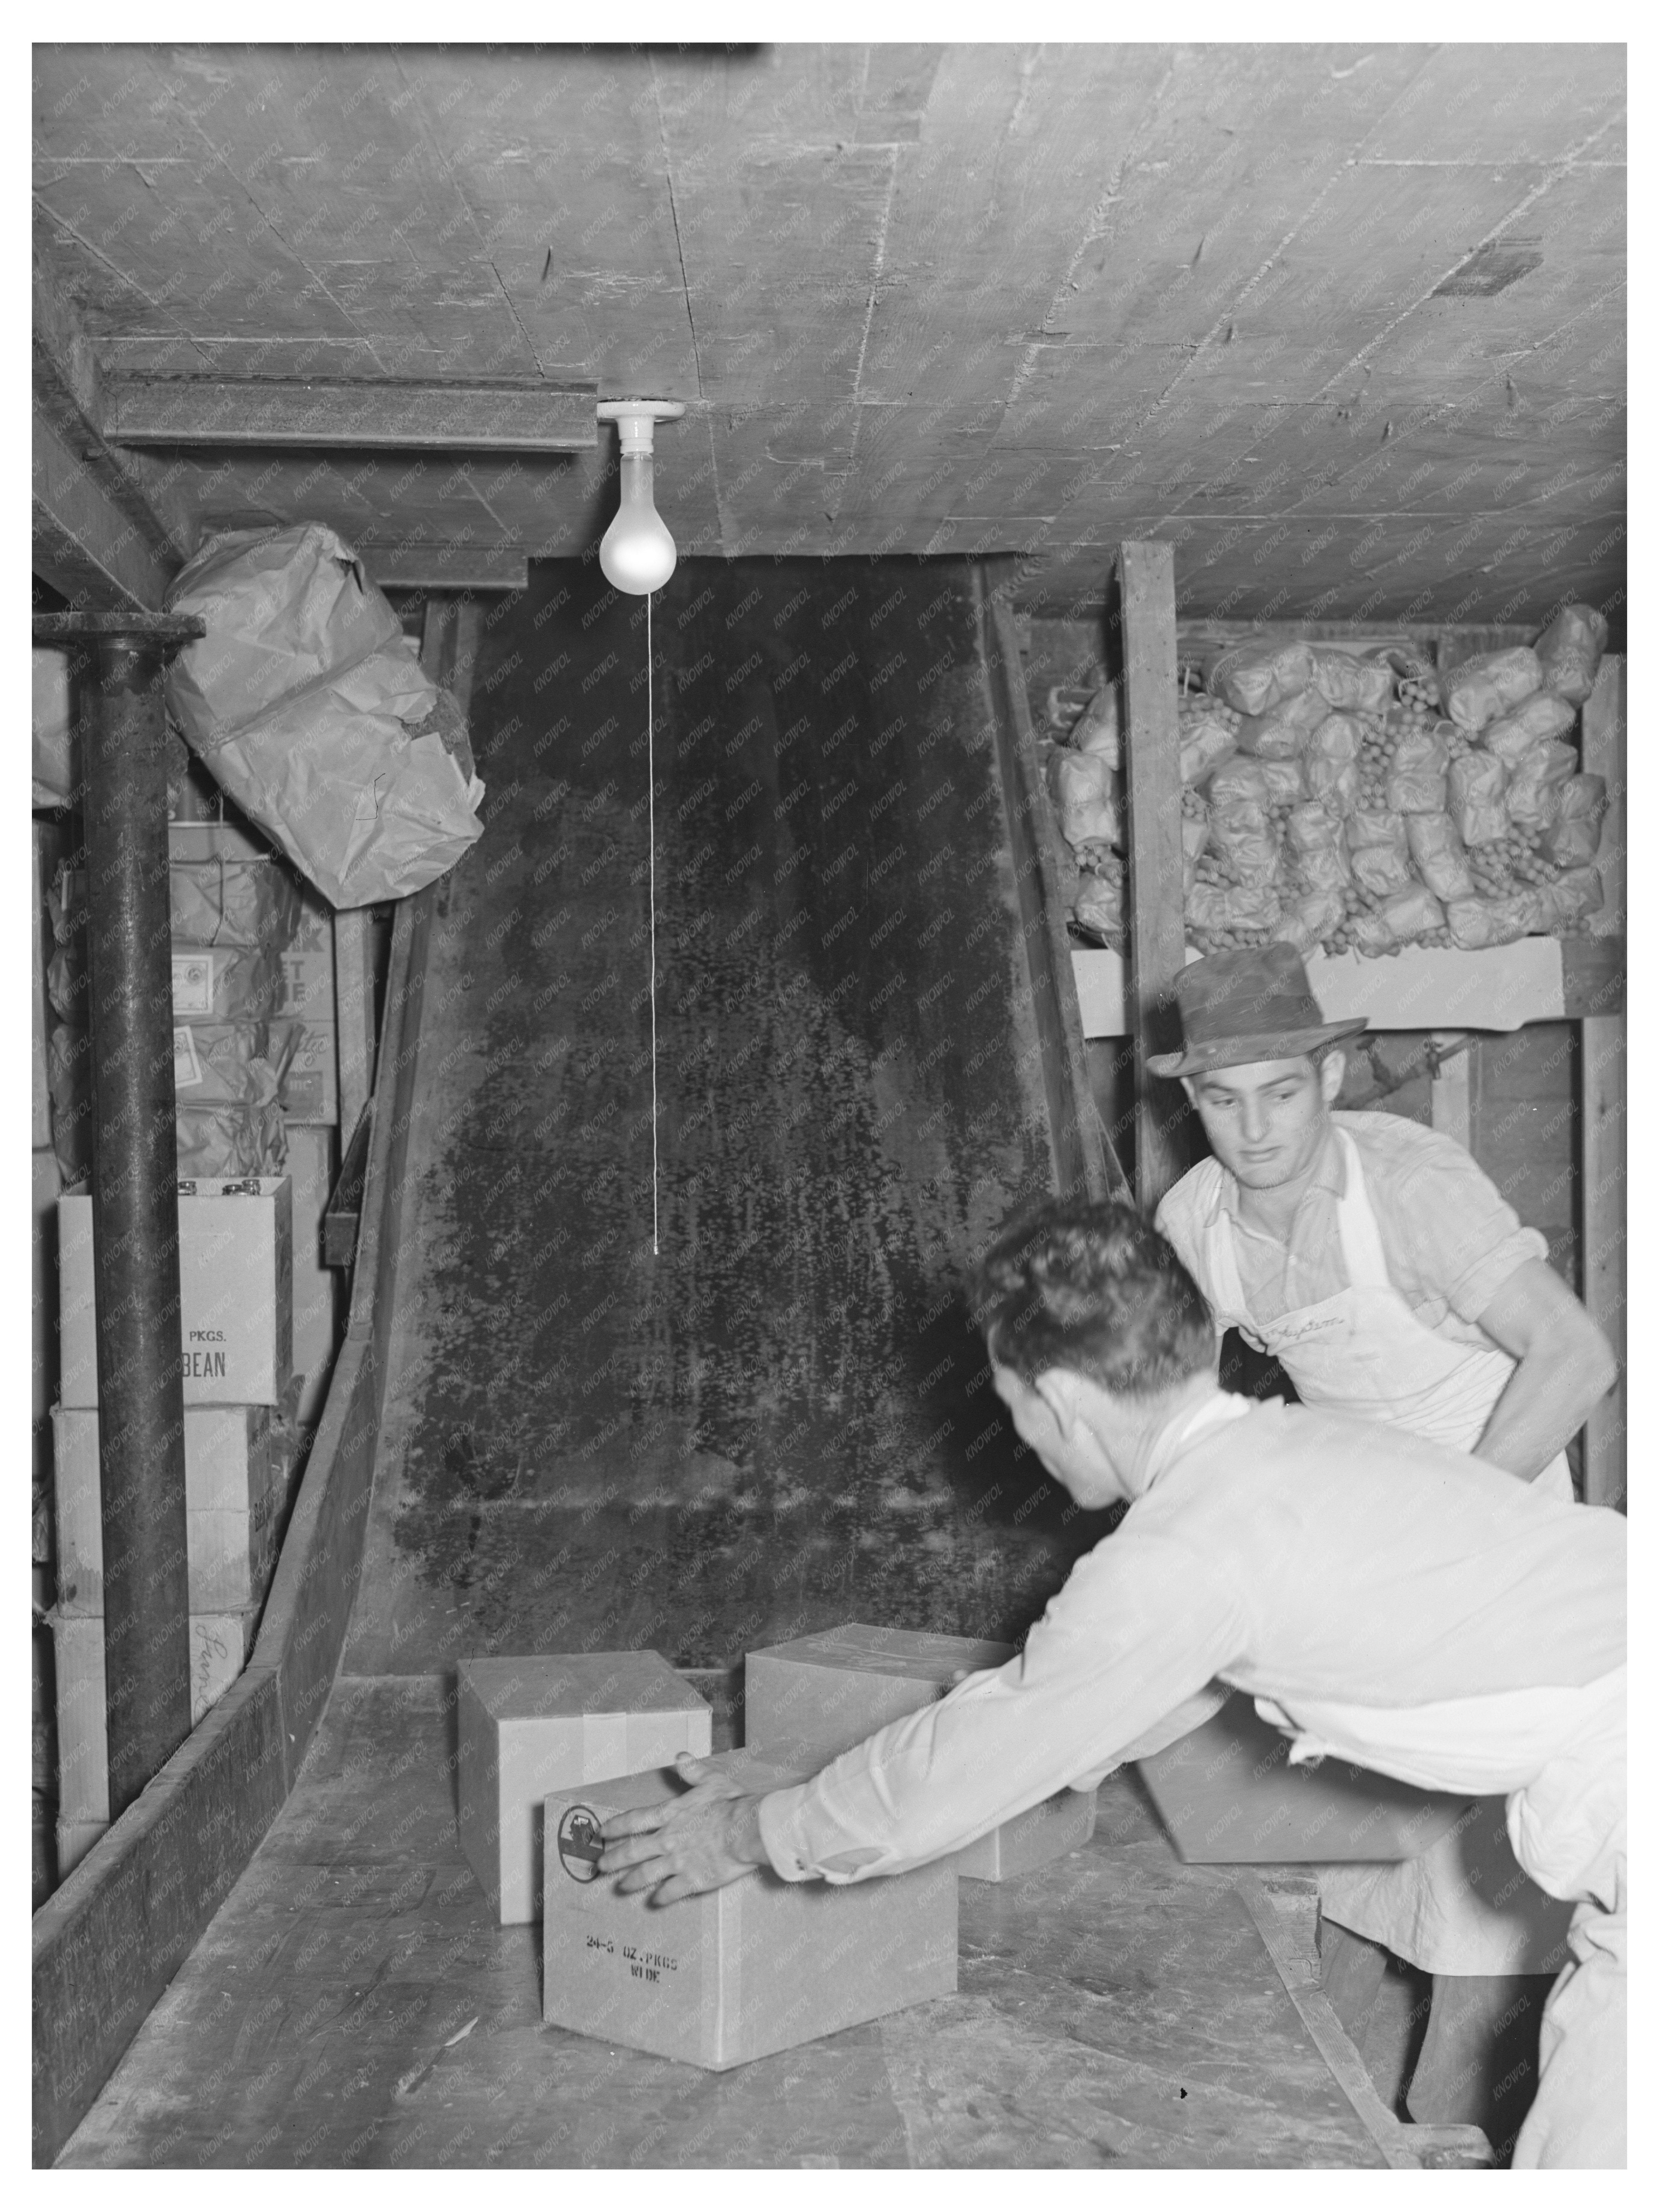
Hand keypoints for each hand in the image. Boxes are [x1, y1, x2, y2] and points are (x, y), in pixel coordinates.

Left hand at [598, 1754, 769, 1904]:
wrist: (746, 1830)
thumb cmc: (731, 1804)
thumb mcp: (711, 1780)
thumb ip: (693, 1770)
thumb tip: (680, 1756)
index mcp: (670, 1815)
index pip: (634, 1821)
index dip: (616, 1826)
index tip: (603, 1832)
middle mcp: (668, 1840)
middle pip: (632, 1852)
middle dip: (613, 1860)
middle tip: (600, 1866)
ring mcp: (677, 1863)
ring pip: (645, 1875)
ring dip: (630, 1881)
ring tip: (621, 1887)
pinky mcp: (692, 1881)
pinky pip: (670, 1892)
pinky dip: (661, 1897)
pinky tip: (656, 1901)